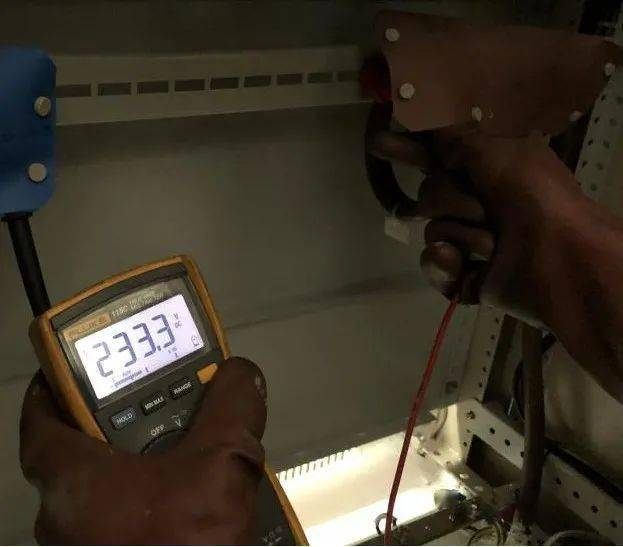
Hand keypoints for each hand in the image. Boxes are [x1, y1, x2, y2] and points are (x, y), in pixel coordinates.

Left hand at [20, 358, 266, 544]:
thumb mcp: (223, 464)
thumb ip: (232, 406)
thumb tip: (240, 376)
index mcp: (77, 483)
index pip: (43, 418)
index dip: (56, 385)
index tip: (72, 367)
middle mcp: (71, 517)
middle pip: (91, 448)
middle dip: (132, 421)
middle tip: (168, 404)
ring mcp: (91, 545)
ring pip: (117, 485)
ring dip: (156, 461)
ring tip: (200, 451)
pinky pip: (132, 516)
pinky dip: (162, 496)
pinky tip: (202, 498)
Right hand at [370, 128, 593, 325]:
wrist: (560, 257)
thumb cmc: (534, 195)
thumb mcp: (496, 150)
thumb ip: (452, 133)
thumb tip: (420, 111)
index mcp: (487, 171)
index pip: (436, 157)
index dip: (408, 150)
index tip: (379, 143)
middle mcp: (477, 203)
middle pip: (429, 195)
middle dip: (451, 200)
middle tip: (483, 207)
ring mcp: (470, 241)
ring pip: (433, 232)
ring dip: (462, 234)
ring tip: (493, 243)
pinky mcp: (465, 275)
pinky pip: (434, 265)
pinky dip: (446, 265)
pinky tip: (461, 263)